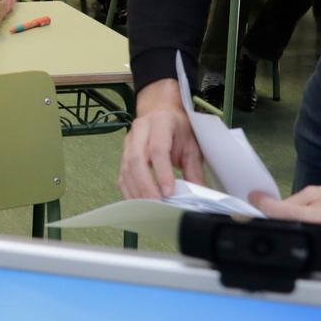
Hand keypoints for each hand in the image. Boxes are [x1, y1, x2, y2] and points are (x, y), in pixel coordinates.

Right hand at [117, 79, 204, 199]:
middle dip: (145, 185)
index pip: (157, 149)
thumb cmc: (178, 130)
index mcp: (160, 123)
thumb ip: (194, 170)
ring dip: (136, 190)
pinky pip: (122, 175)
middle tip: (156, 204)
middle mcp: (140, 130)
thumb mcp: (192, 145)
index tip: (169, 192)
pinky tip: (138, 204)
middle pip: (136, 159)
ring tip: (148, 208)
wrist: (160, 112)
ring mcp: (128, 142)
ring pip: (126, 168)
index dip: (162, 172)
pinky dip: (129, 191)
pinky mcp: (123, 154)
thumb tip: (198, 196)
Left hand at [251, 177, 320, 269]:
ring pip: (293, 252)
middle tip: (263, 219)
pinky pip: (308, 261)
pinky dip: (300, 251)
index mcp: (319, 219)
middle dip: (270, 227)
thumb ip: (294, 202)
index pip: (279, 214)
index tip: (253, 201)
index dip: (262, 206)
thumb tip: (270, 209)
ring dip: (284, 242)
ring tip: (285, 231)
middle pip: (283, 236)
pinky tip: (303, 242)